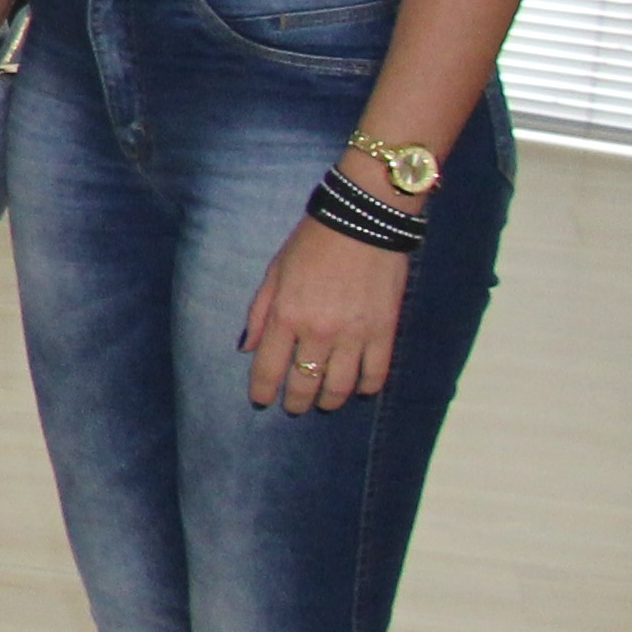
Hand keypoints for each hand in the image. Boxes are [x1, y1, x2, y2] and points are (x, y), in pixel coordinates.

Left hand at [243, 216, 408, 412]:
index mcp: (286, 316)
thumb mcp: (274, 273)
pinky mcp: (384, 332)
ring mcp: (354, 334)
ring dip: (330, 400)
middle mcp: (318, 331)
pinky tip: (359, 389)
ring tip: (325, 402)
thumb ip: (260, 313)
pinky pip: (376, 373)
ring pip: (341, 386)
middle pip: (305, 383)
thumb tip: (247, 348)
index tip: (261, 401)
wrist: (362, 224)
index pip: (268, 368)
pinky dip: (367, 387)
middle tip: (295, 407)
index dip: (262, 390)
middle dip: (296, 402)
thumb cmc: (311, 244)